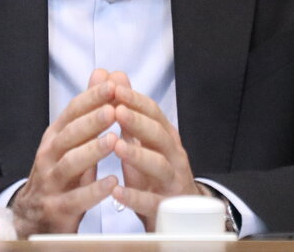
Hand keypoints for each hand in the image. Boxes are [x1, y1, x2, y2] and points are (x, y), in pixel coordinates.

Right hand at [10, 70, 118, 237]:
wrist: (34, 215)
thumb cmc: (60, 173)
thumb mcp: (71, 140)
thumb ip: (89, 109)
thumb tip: (102, 74)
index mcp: (54, 137)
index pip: (71, 112)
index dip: (90, 99)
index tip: (112, 86)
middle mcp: (49, 156)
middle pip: (69, 135)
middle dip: (91, 121)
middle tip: (113, 109)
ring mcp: (51, 182)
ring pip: (70, 163)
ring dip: (93, 151)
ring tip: (114, 141)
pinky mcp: (58, 208)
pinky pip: (76, 199)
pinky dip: (94, 190)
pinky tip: (112, 182)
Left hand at [104, 72, 201, 230]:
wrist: (179, 217)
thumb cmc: (153, 172)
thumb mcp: (141, 141)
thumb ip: (129, 111)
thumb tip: (115, 76)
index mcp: (165, 137)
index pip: (154, 112)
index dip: (135, 100)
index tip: (114, 88)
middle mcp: (173, 156)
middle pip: (159, 135)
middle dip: (138, 122)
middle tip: (116, 110)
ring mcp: (172, 182)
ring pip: (159, 166)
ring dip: (137, 155)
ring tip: (116, 145)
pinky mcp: (166, 209)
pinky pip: (152, 202)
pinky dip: (134, 197)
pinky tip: (116, 191)